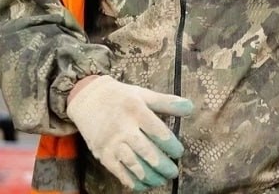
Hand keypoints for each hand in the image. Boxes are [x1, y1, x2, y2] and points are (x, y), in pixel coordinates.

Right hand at [66, 75, 193, 190]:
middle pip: (146, 151)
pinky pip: (118, 171)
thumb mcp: (143, 94)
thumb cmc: (120, 97)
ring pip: (133, 164)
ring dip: (150, 176)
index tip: (179, 152)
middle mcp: (123, 128)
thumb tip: (191, 107)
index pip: (157, 131)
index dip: (170, 145)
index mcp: (136, 111)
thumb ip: (167, 102)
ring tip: (162, 180)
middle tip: (173, 172)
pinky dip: (131, 181)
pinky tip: (143, 185)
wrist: (87, 99)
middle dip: (163, 165)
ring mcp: (111, 143)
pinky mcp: (103, 154)